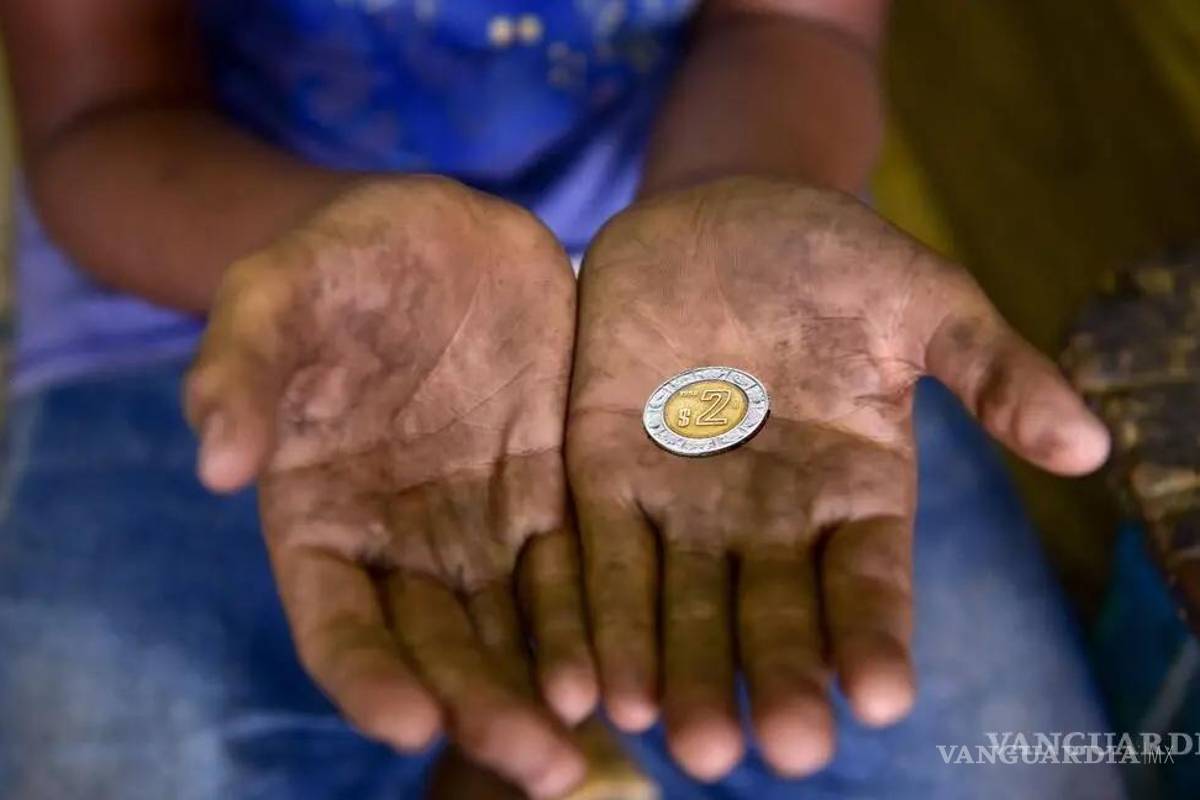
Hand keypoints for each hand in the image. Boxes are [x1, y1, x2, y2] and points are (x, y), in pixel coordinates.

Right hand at [185, 177, 594, 798]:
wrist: (439, 229)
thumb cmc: (341, 259)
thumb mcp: (278, 291)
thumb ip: (240, 368)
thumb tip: (215, 464)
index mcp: (318, 519)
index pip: (337, 625)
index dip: (368, 679)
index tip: (410, 725)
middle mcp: (400, 544)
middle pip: (438, 652)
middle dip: (482, 714)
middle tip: (539, 767)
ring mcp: (479, 525)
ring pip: (512, 632)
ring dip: (546, 695)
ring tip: (588, 748)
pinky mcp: (551, 493)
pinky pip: (574, 571)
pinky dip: (594, 623)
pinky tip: (627, 667)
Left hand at [567, 176, 1108, 779]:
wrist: (721, 213)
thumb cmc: (834, 256)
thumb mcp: (922, 300)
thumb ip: (992, 369)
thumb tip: (1092, 447)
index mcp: (854, 488)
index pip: (869, 581)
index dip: (875, 636)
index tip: (882, 697)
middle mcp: (769, 516)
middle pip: (773, 616)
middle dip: (775, 679)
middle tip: (782, 750)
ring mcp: (685, 501)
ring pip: (684, 606)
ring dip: (682, 675)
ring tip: (683, 741)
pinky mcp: (606, 471)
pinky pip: (603, 553)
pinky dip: (600, 617)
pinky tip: (597, 684)